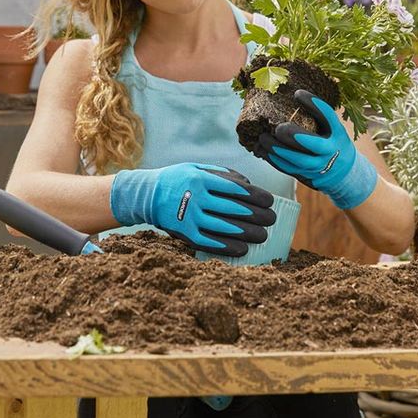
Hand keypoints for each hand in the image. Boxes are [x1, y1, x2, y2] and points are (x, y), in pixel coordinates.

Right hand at [110, 163, 275, 256]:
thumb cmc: (177, 179)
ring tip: (263, 236)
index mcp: (201, 179)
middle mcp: (195, 197)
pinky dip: (227, 246)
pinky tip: (243, 249)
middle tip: (271, 219)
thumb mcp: (196, 168)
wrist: (146, 195)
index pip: (236, 189)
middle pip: (234, 209)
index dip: (257, 196)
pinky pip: (209, 242)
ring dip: (248, 233)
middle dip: (258, 216)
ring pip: (225, 228)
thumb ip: (221, 174)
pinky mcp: (183, 232)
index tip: (269, 202)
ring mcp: (189, 216)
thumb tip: (248, 185)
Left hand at [254, 89, 377, 209]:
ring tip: (262, 138)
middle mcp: (330, 151)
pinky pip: (287, 168)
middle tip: (277, 127)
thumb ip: (319, 118)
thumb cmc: (334, 144)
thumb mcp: (334, 129)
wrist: (344, 174)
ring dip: (277, 149)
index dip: (314, 104)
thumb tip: (293, 95)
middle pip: (312, 144)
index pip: (328, 117)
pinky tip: (262, 150)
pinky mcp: (306, 176)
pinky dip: (273, 159)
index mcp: (338, 134)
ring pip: (296, 160)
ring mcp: (318, 166)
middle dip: (293, 135)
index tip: (297, 93)